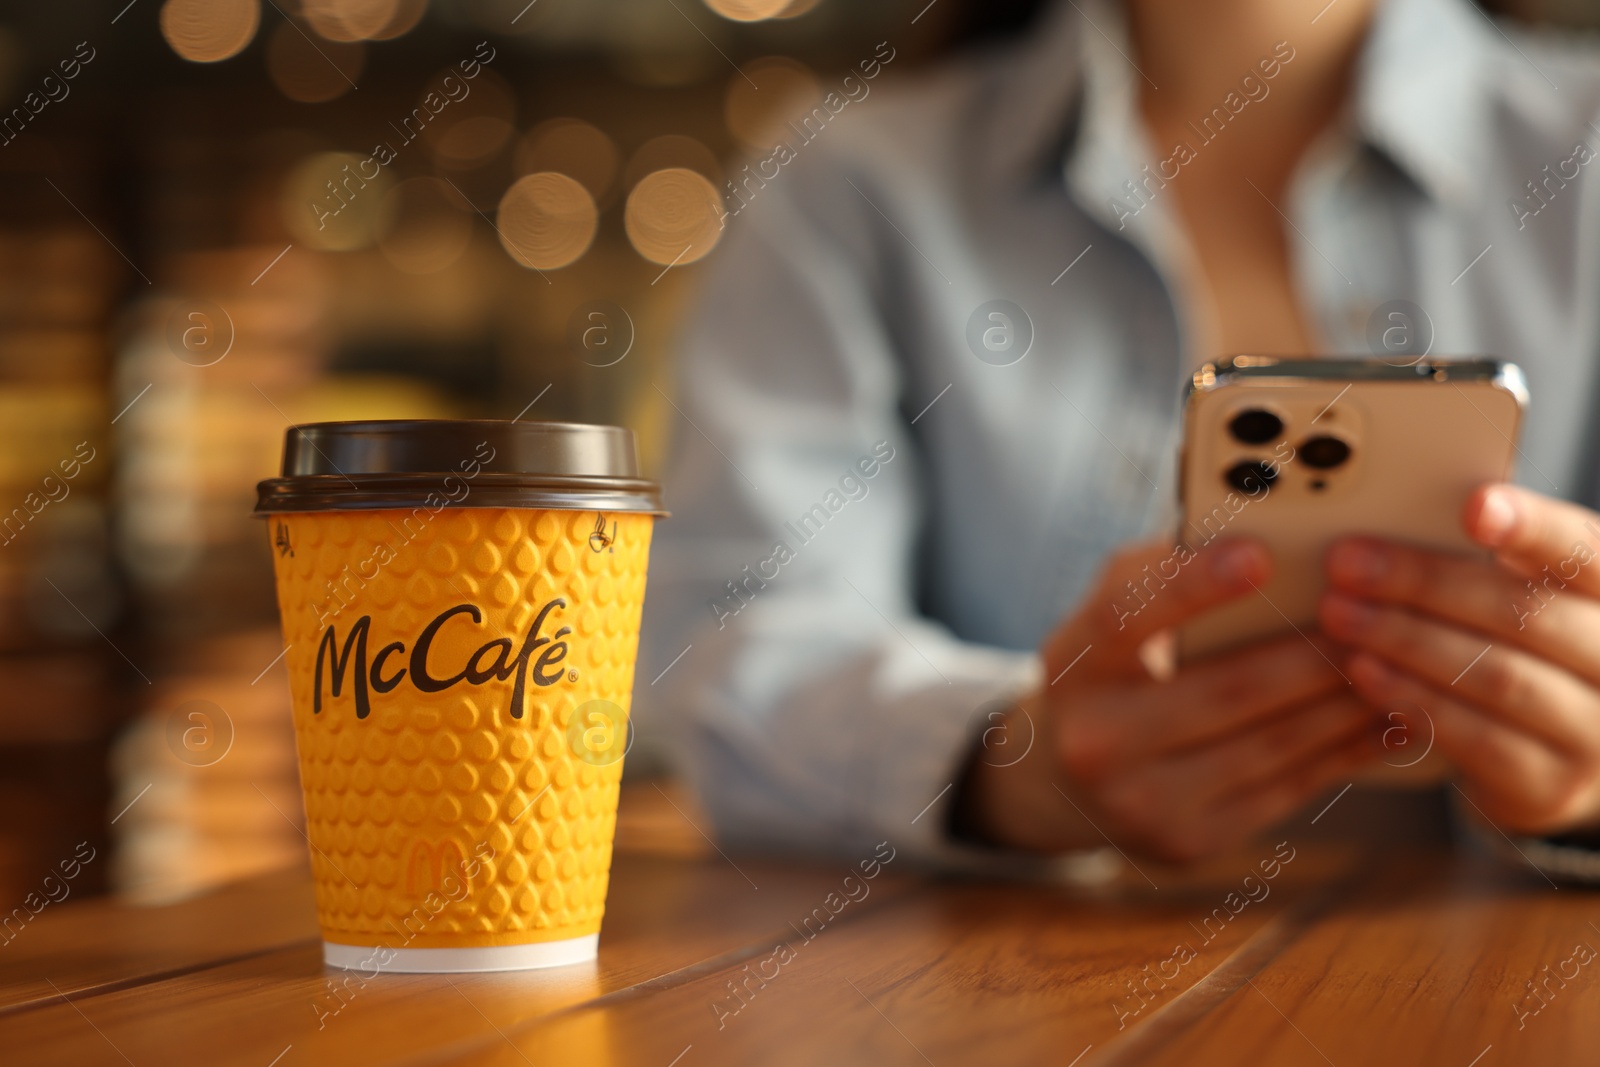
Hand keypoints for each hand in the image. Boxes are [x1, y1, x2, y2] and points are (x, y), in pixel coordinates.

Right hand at [963, 538, 1378, 862]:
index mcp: (1073, 665)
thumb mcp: (1115, 613)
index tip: (1260, 554)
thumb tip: (1265, 533)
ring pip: (1270, 745)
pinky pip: (1286, 790)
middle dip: (1313, 653)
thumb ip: (1168, 571)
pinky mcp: (1190, 840)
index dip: (1193, 586)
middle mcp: (1096, 740)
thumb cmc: (1117, 666)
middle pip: (1224, 690)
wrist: (1072, 777)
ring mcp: (1142, 801)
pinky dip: (1347, 751)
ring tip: (1402, 665)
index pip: (1126, 617)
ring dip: (1347, 704)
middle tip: (1379, 616)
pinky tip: (1390, 721)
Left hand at [1318, 484, 1599, 836]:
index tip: (1475, 507)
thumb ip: (1481, 566)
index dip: (1533, 527)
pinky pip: (1476, 736)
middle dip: (1425, 584)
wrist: (1551, 759)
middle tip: (1349, 565)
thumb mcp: (1520, 601)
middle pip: (1526, 613)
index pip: (1582, 551)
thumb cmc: (1519, 656)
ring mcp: (1594, 731)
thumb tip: (1387, 534)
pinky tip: (1364, 673)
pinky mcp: (1550, 783)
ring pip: (1497, 675)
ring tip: (1341, 616)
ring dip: (1406, 641)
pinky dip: (1413, 699)